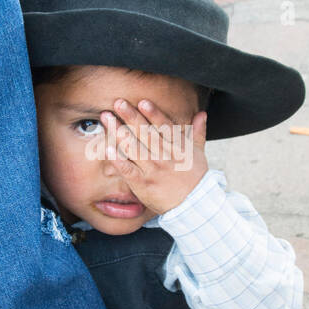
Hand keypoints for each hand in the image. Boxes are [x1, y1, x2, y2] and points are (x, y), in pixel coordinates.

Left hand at [99, 98, 208, 216]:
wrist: (194, 206)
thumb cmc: (195, 179)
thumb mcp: (199, 154)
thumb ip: (197, 132)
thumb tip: (202, 114)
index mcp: (177, 147)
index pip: (164, 127)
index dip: (153, 114)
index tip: (142, 102)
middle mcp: (164, 156)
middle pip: (145, 134)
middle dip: (131, 117)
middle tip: (118, 102)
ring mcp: (152, 170)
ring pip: (134, 148)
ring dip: (119, 132)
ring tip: (107, 118)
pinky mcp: (142, 183)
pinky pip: (127, 169)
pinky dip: (117, 158)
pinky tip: (107, 147)